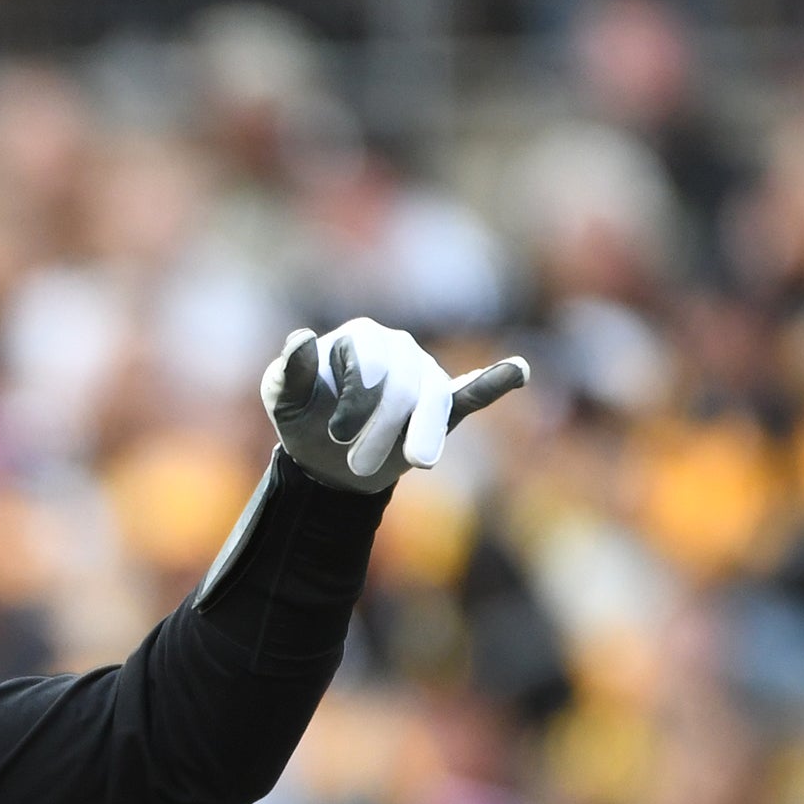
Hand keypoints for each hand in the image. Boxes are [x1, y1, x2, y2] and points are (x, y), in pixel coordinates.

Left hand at [262, 318, 527, 494]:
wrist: (326, 460)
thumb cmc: (303, 419)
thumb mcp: (284, 401)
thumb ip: (291, 373)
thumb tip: (300, 339)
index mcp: (360, 338)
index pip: (369, 362)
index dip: (356, 399)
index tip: (338, 436)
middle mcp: (398, 348)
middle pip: (404, 384)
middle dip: (383, 427)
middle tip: (357, 465)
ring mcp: (425, 374)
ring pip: (435, 398)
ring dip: (423, 432)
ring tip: (418, 464)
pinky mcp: (445, 404)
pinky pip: (473, 390)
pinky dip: (496, 380)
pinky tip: (519, 371)